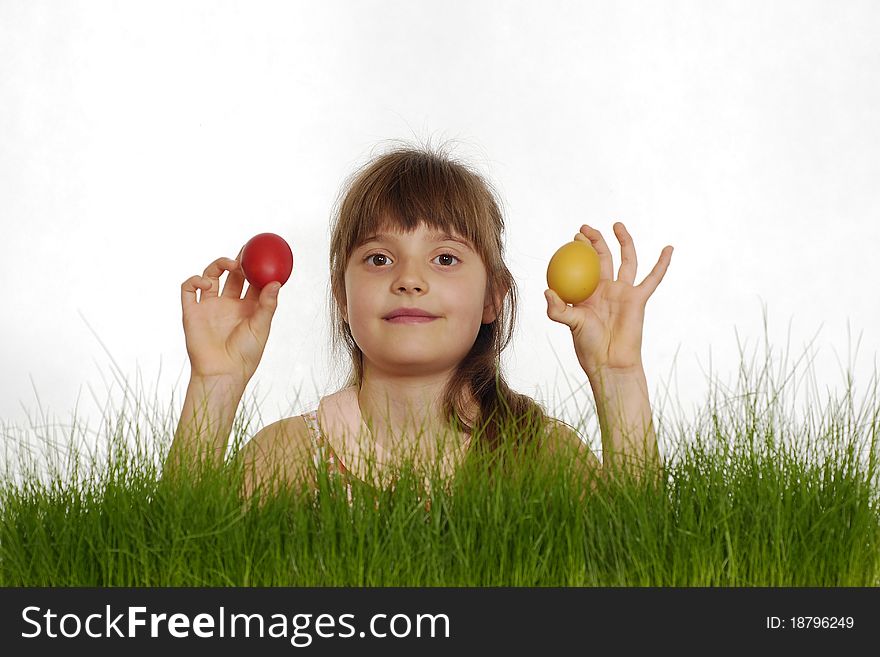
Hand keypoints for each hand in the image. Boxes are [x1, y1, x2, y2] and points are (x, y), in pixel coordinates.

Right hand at [180, 249, 281, 383]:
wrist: (222, 373)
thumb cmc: (245, 355)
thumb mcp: (261, 328)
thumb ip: (267, 305)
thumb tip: (276, 282)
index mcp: (247, 308)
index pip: (252, 282)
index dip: (257, 267)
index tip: (262, 253)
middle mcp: (228, 305)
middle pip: (232, 275)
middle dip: (238, 261)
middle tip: (245, 251)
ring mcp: (209, 307)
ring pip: (210, 277)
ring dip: (218, 265)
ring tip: (231, 264)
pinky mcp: (192, 312)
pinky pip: (188, 289)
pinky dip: (194, 280)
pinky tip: (206, 283)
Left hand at [544, 222, 672, 376]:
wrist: (610, 360)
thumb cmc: (588, 344)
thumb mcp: (570, 323)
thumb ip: (557, 308)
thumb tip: (547, 290)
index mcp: (588, 292)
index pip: (583, 265)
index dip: (580, 249)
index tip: (575, 236)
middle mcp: (606, 289)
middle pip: (603, 257)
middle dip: (595, 241)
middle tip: (585, 228)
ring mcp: (624, 292)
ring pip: (626, 260)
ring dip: (624, 242)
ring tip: (617, 225)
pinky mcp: (639, 299)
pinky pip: (653, 278)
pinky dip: (662, 263)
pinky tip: (668, 248)